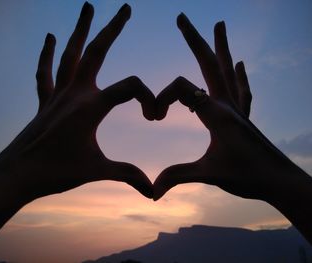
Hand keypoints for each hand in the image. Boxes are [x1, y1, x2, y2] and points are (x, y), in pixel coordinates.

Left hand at [0, 2, 154, 200]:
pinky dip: (48, 54)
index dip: (148, 98)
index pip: (130, 88)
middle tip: (125, 7)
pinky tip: (50, 38)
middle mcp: (74, 93)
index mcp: (91, 107)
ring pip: (71, 55)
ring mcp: (57, 95)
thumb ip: (127, 174)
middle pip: (97, 52)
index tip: (153, 118)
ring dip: (80, 31)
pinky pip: (46, 72)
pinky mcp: (45, 102)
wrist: (17, 175)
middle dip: (113, 28)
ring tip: (87, 7)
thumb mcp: (97, 170)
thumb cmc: (56, 172)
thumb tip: (152, 190)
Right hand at [153, 15, 303, 201]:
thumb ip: (178, 176)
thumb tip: (152, 191)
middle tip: (182, 18)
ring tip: (220, 25)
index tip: (153, 118)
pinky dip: (238, 74)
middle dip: (194, 40)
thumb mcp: (209, 174)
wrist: (280, 181)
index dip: (161, 98)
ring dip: (221, 48)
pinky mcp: (244, 118)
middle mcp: (228, 105)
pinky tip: (241, 65)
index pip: (182, 89)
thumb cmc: (248, 177)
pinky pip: (241, 89)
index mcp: (217, 113)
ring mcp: (238, 109)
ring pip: (227, 70)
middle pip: (209, 64)